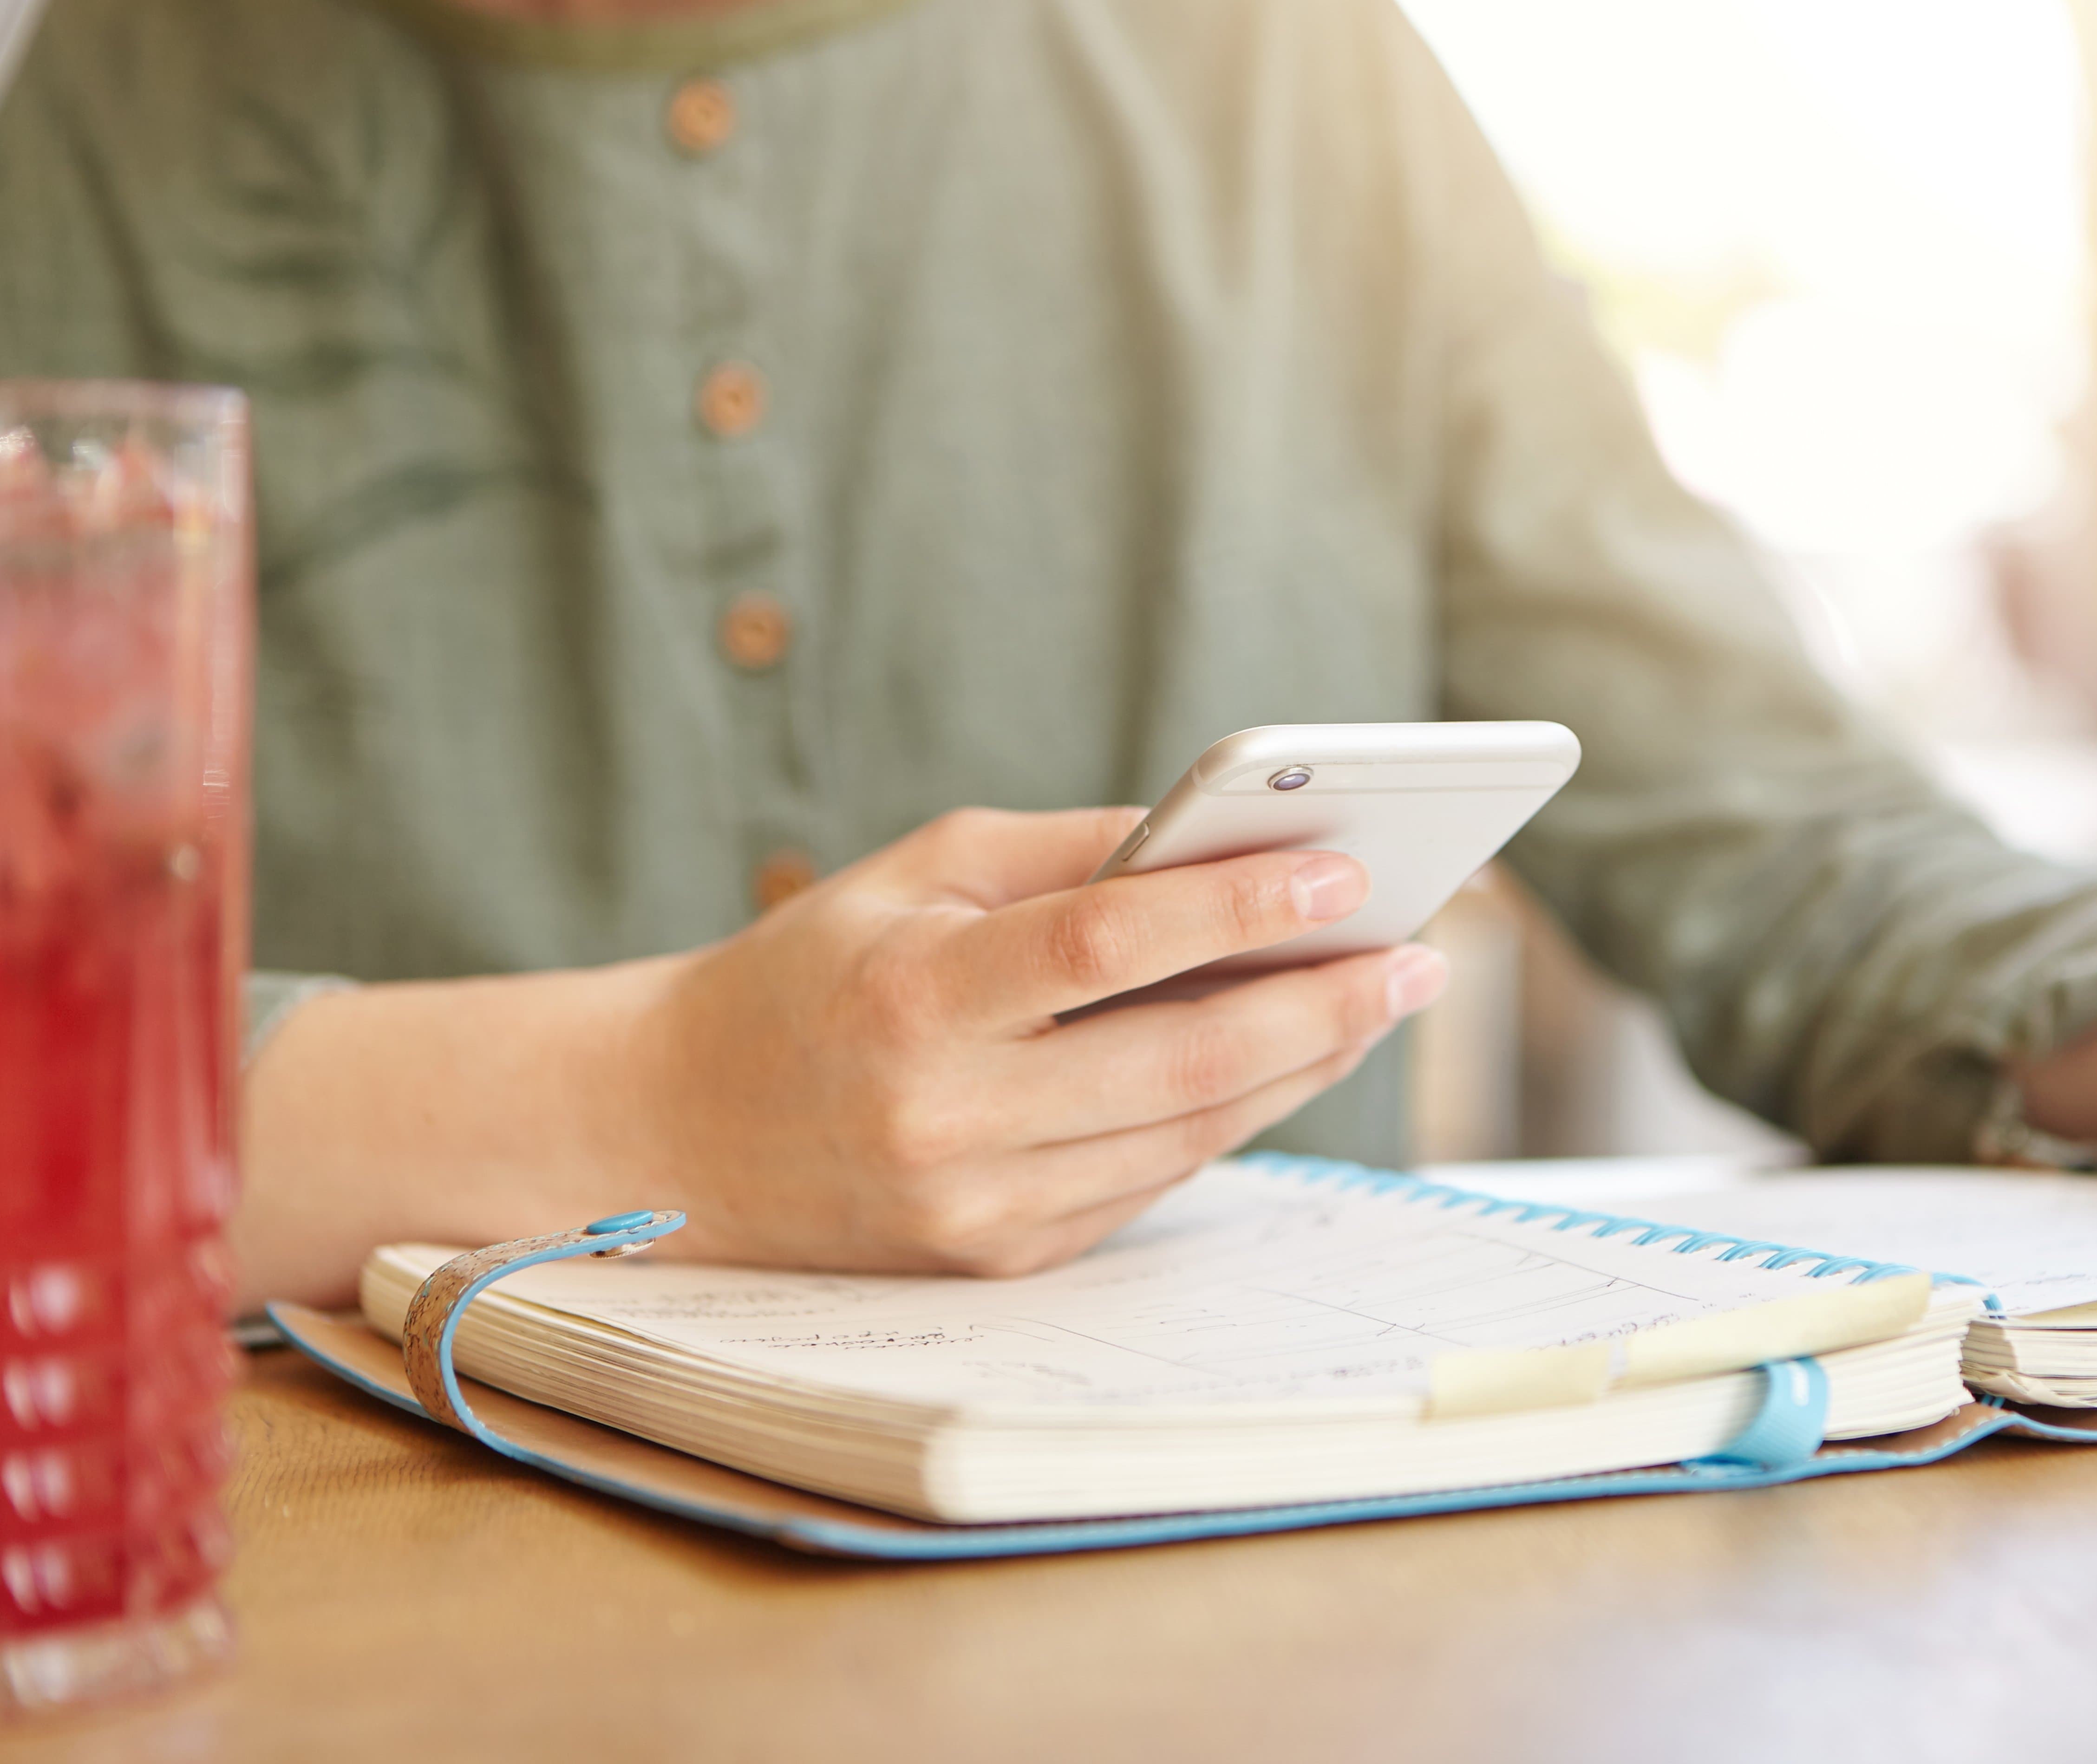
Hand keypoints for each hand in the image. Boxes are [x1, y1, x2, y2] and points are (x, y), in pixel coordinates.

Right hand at [637, 807, 1445, 1275]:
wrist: (678, 1131)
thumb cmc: (815, 972)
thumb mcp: (918, 872)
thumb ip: (1072, 853)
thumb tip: (1228, 837)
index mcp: (916, 1000)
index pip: (1107, 948)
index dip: (1235, 909)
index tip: (1344, 868)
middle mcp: (948, 1119)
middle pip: (1180, 1062)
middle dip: (1320, 1003)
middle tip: (1419, 951)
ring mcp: (978, 1210)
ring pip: (1188, 1133)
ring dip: (1302, 1063)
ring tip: (1381, 995)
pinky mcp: (1001, 1259)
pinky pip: (1151, 1180)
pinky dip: (1234, 1114)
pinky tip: (1295, 1056)